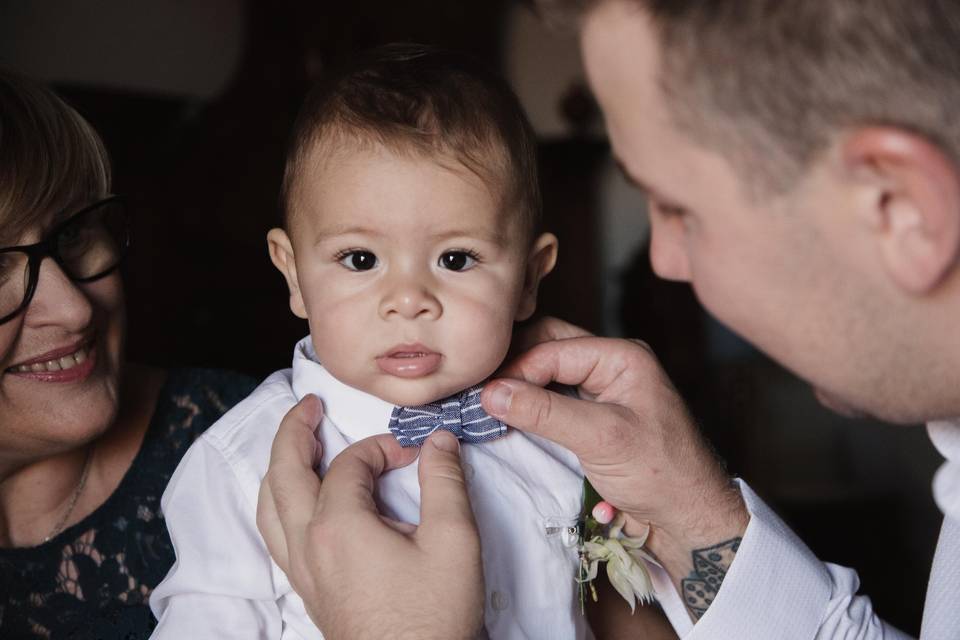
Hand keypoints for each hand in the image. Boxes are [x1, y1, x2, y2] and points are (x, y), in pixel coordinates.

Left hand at [257, 396, 484, 638]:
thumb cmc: (433, 616)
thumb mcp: (453, 541)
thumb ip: (444, 483)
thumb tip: (438, 441)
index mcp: (338, 526)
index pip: (350, 463)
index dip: (381, 448)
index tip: (413, 454)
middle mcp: (308, 545)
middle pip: (285, 473)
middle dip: (294, 431)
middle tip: (309, 405)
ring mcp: (301, 571)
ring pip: (269, 505)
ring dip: (278, 466)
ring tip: (294, 445)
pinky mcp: (308, 591)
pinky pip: (275, 534)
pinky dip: (277, 503)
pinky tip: (294, 503)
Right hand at [482, 318, 748, 590]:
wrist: (690, 515)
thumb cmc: (661, 473)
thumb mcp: (601, 438)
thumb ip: (545, 412)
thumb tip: (491, 393)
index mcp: (621, 355)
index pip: (552, 347)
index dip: (515, 368)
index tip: (482, 394)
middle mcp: (611, 363)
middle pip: (548, 346)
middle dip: (513, 364)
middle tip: (478, 387)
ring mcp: (603, 387)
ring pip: (548, 370)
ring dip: (519, 381)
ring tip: (485, 398)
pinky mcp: (594, 412)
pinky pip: (554, 394)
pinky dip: (530, 400)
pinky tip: (508, 412)